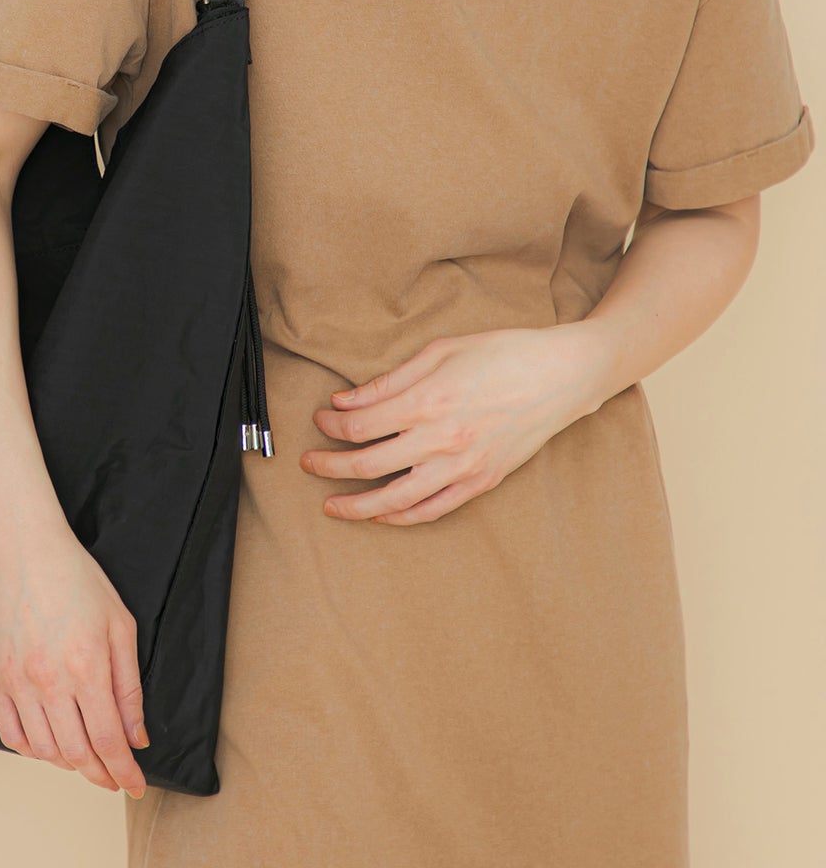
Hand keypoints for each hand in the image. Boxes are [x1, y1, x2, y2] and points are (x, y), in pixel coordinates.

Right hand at [0, 527, 149, 798]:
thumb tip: (136, 736)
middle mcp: (48, 681)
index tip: (135, 785)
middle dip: (100, 774)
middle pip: (76, 754)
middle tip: (114, 778)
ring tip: (86, 760)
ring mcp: (15, 682)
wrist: (22, 549)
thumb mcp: (119, 624)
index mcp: (86, 666)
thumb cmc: (75, 577)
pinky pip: (11, 733)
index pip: (108, 741)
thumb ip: (129, 685)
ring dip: (68, 764)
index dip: (124, 771)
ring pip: (43, 750)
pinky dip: (32, 750)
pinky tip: (48, 745)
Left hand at [299, 323, 605, 524]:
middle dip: (329, 466)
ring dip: (358, 506)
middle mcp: (442, 440)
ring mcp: (463, 466)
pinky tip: (382, 513)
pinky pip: (433, 509)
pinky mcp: (481, 482)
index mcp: (428, 401)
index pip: (361, 425)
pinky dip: (402, 516)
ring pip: (396, 499)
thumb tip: (345, 400)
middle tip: (307, 463)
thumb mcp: (439, 352)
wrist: (560, 376)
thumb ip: (389, 381)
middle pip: (368, 464)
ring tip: (332, 505)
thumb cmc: (500, 353)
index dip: (331, 426)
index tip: (319, 419)